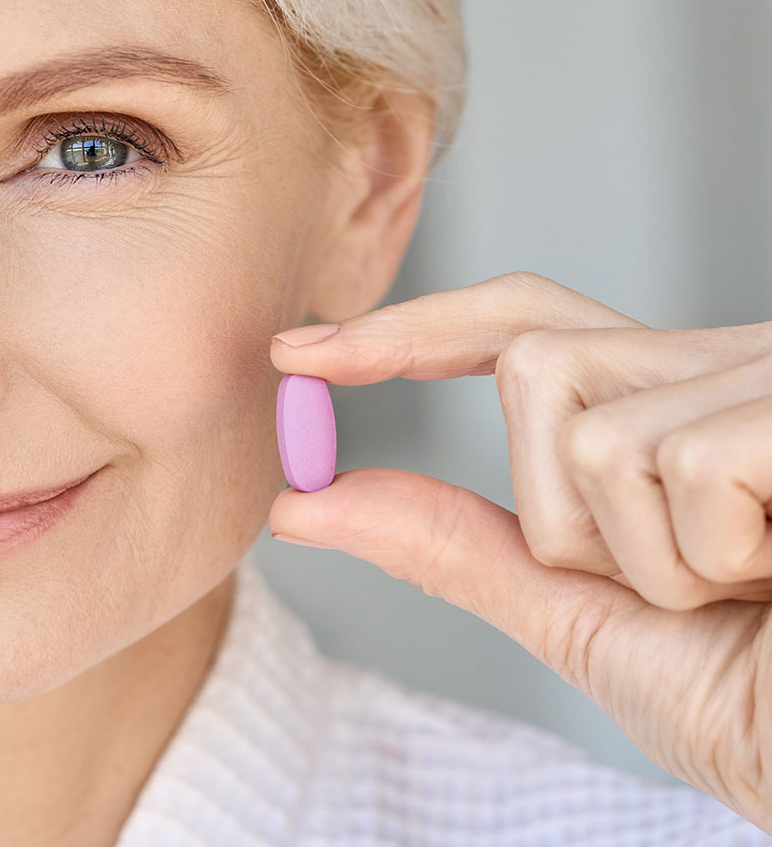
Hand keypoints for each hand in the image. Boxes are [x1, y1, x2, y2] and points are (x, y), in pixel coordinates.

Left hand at [267, 271, 771, 830]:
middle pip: (529, 357)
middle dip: (557, 505)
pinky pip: (667, 464)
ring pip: (588, 429)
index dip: (404, 331)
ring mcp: (765, 376)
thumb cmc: (756, 699)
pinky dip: (702, 560)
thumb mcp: (579, 617)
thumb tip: (308, 502)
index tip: (298, 353)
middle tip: (669, 587)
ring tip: (744, 590)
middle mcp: (717, 364)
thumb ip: (454, 547)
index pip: (515, 324)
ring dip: (643, 559)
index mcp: (663, 405)